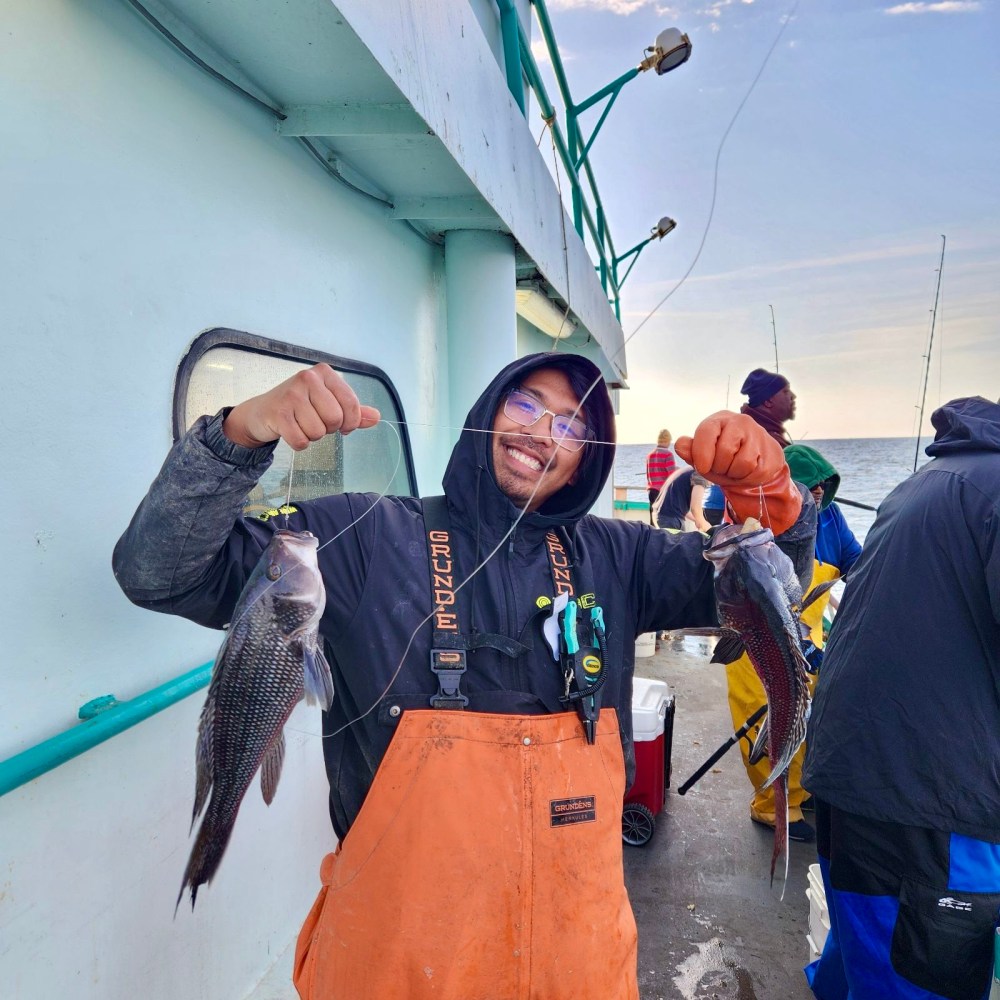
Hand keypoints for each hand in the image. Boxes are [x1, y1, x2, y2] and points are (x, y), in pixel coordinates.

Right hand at [222, 364, 380, 450]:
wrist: (262, 411)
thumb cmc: (300, 406)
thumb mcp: (328, 402)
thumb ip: (354, 410)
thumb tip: (377, 417)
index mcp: (324, 373)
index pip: (351, 404)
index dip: (351, 422)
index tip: (344, 426)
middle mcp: (308, 378)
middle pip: (335, 419)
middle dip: (329, 428)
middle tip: (316, 421)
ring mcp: (291, 394)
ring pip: (318, 432)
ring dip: (312, 436)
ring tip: (301, 424)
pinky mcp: (279, 413)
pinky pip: (301, 441)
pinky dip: (299, 443)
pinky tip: (291, 431)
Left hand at [675, 412, 783, 487]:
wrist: (755, 460)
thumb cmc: (724, 457)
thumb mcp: (703, 454)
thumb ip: (690, 450)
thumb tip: (680, 445)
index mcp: (719, 419)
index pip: (706, 432)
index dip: (702, 453)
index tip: (702, 467)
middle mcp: (740, 421)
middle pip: (724, 451)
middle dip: (719, 467)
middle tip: (722, 467)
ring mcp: (758, 434)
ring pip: (741, 463)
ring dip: (734, 474)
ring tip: (734, 468)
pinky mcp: (771, 451)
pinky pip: (755, 472)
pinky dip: (747, 477)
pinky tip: (747, 470)